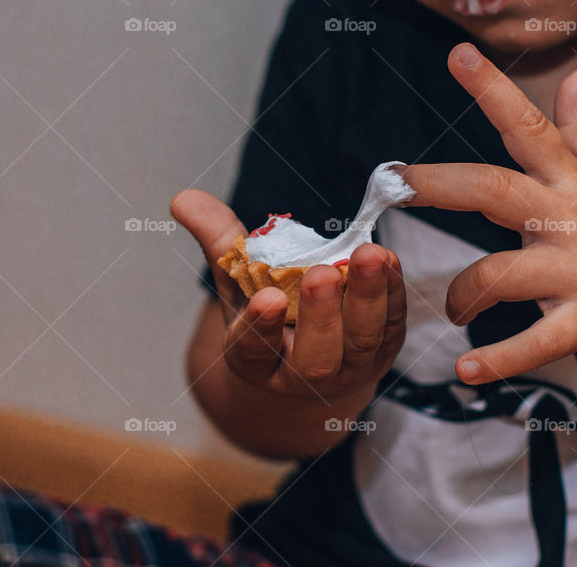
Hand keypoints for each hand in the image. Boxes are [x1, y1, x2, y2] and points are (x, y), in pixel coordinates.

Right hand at [170, 191, 406, 398]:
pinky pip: (392, 325)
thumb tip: (183, 199)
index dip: (259, 328)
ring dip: (367, 299)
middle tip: (320, 274)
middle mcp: (303, 378)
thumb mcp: (238, 284)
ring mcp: (349, 369)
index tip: (266, 297)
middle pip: (315, 358)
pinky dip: (393, 293)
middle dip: (321, 316)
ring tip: (369, 256)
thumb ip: (220, 242)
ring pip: (361, 342)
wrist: (312, 358)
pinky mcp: (384, 350)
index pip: (253, 352)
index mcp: (256, 365)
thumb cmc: (269, 314)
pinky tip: (388, 260)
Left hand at [400, 43, 576, 384]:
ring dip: (465, 294)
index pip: (527, 126)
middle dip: (441, 184)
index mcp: (573, 179)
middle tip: (397, 182)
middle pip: (495, 191)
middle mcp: (571, 217)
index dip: (491, 90)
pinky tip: (467, 373)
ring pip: (501, 275)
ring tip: (455, 311)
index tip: (456, 55)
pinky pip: (536, 342)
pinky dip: (500, 360)